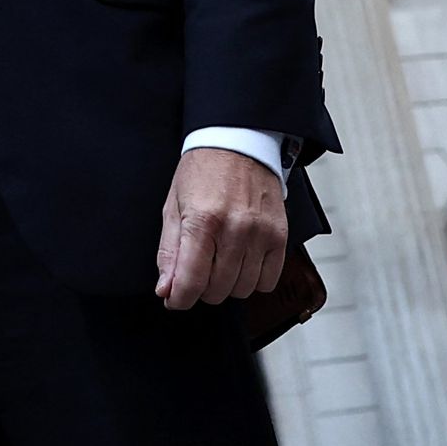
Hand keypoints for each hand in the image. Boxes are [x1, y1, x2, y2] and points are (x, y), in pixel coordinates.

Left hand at [155, 148, 286, 311]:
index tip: (174, 299)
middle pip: (217, 290)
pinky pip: (268, 280)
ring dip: (226, 284)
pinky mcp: (280, 237)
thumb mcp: (173, 207)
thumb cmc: (201, 173)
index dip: (179, 298)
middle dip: (200, 288)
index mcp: (202, 221)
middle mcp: (235, 230)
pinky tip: (241, 262)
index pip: (191, 281)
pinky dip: (252, 280)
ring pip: (242, 290)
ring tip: (218, 260)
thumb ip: (169, 252)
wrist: (239, 146)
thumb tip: (166, 289)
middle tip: (196, 269)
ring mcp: (261, 235)